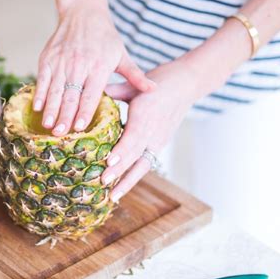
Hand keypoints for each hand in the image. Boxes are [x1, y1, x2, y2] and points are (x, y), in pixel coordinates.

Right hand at [33, 0, 154, 135]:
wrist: (83, 12)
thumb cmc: (105, 37)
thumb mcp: (122, 55)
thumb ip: (135, 75)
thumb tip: (154, 90)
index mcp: (99, 66)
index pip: (91, 94)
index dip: (84, 111)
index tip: (79, 127)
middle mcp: (79, 64)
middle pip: (71, 95)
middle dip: (64, 116)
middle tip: (60, 134)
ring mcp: (61, 61)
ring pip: (55, 89)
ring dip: (50, 109)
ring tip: (47, 126)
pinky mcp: (48, 58)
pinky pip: (42, 79)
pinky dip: (39, 93)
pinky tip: (36, 108)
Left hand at [101, 59, 197, 200]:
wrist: (186, 85)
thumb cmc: (159, 81)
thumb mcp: (135, 83)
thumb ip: (115, 90)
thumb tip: (92, 93)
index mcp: (147, 113)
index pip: (134, 135)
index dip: (122, 149)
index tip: (108, 160)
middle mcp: (154, 130)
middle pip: (137, 154)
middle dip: (120, 170)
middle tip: (103, 182)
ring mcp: (159, 140)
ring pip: (143, 165)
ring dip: (128, 181)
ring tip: (112, 196)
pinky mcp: (160, 145)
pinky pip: (146, 164)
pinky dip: (133, 177)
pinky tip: (120, 189)